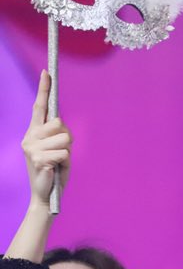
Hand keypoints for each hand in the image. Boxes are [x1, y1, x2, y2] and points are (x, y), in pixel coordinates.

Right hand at [22, 71, 70, 207]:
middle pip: (59, 124)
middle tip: (61, 153)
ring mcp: (31, 147)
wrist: (45, 196)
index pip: (39, 107)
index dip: (44, 89)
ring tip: (58, 162)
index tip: (46, 72)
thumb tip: (61, 125)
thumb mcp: (59, 150)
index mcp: (34, 132)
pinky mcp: (38, 159)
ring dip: (67, 152)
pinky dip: (65, 162)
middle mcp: (29, 136)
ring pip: (64, 139)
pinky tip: (55, 169)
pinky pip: (64, 153)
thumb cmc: (55, 171)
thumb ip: (59, 136)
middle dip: (67, 138)